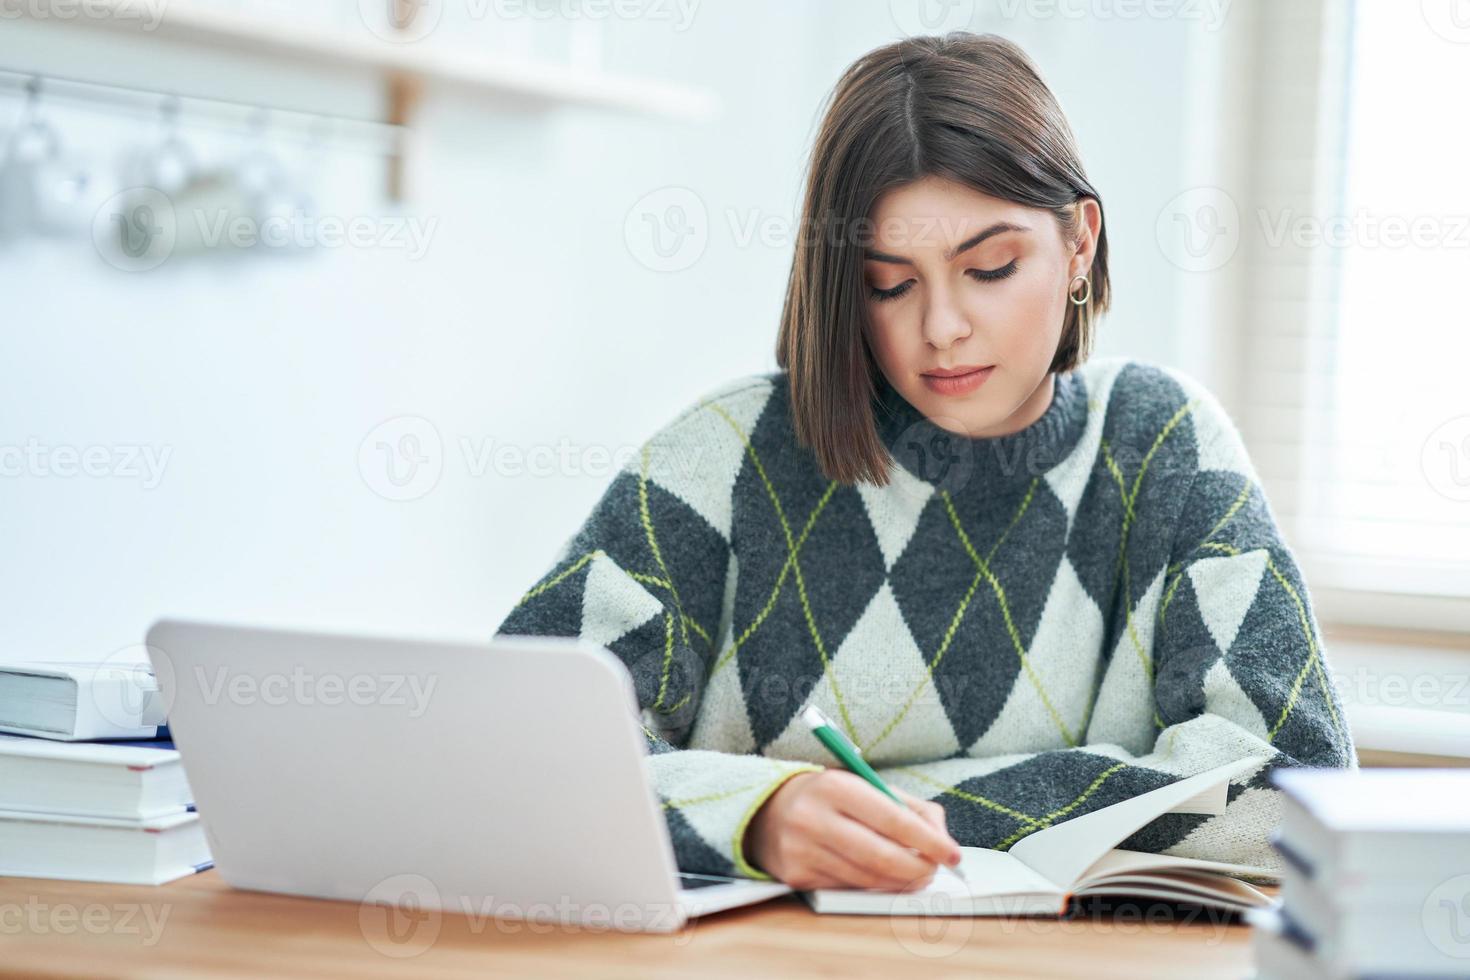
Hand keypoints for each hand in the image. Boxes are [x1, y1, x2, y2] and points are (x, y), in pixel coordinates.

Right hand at [743, 769, 962, 890]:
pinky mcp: (797, 876)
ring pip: (868, 879)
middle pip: (882, 857)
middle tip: (935, 870)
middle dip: (919, 868)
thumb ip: (909, 807)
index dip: (929, 841)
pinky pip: (849, 888)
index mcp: (836, 787)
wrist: (768, 812)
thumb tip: (943, 840)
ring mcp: (802, 850)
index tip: (953, 854)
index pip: (893, 819)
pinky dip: (874, 887)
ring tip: (914, 874)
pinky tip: (883, 878)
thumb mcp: (865, 786)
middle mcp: (814, 818)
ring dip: (901, 882)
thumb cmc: (830, 798)